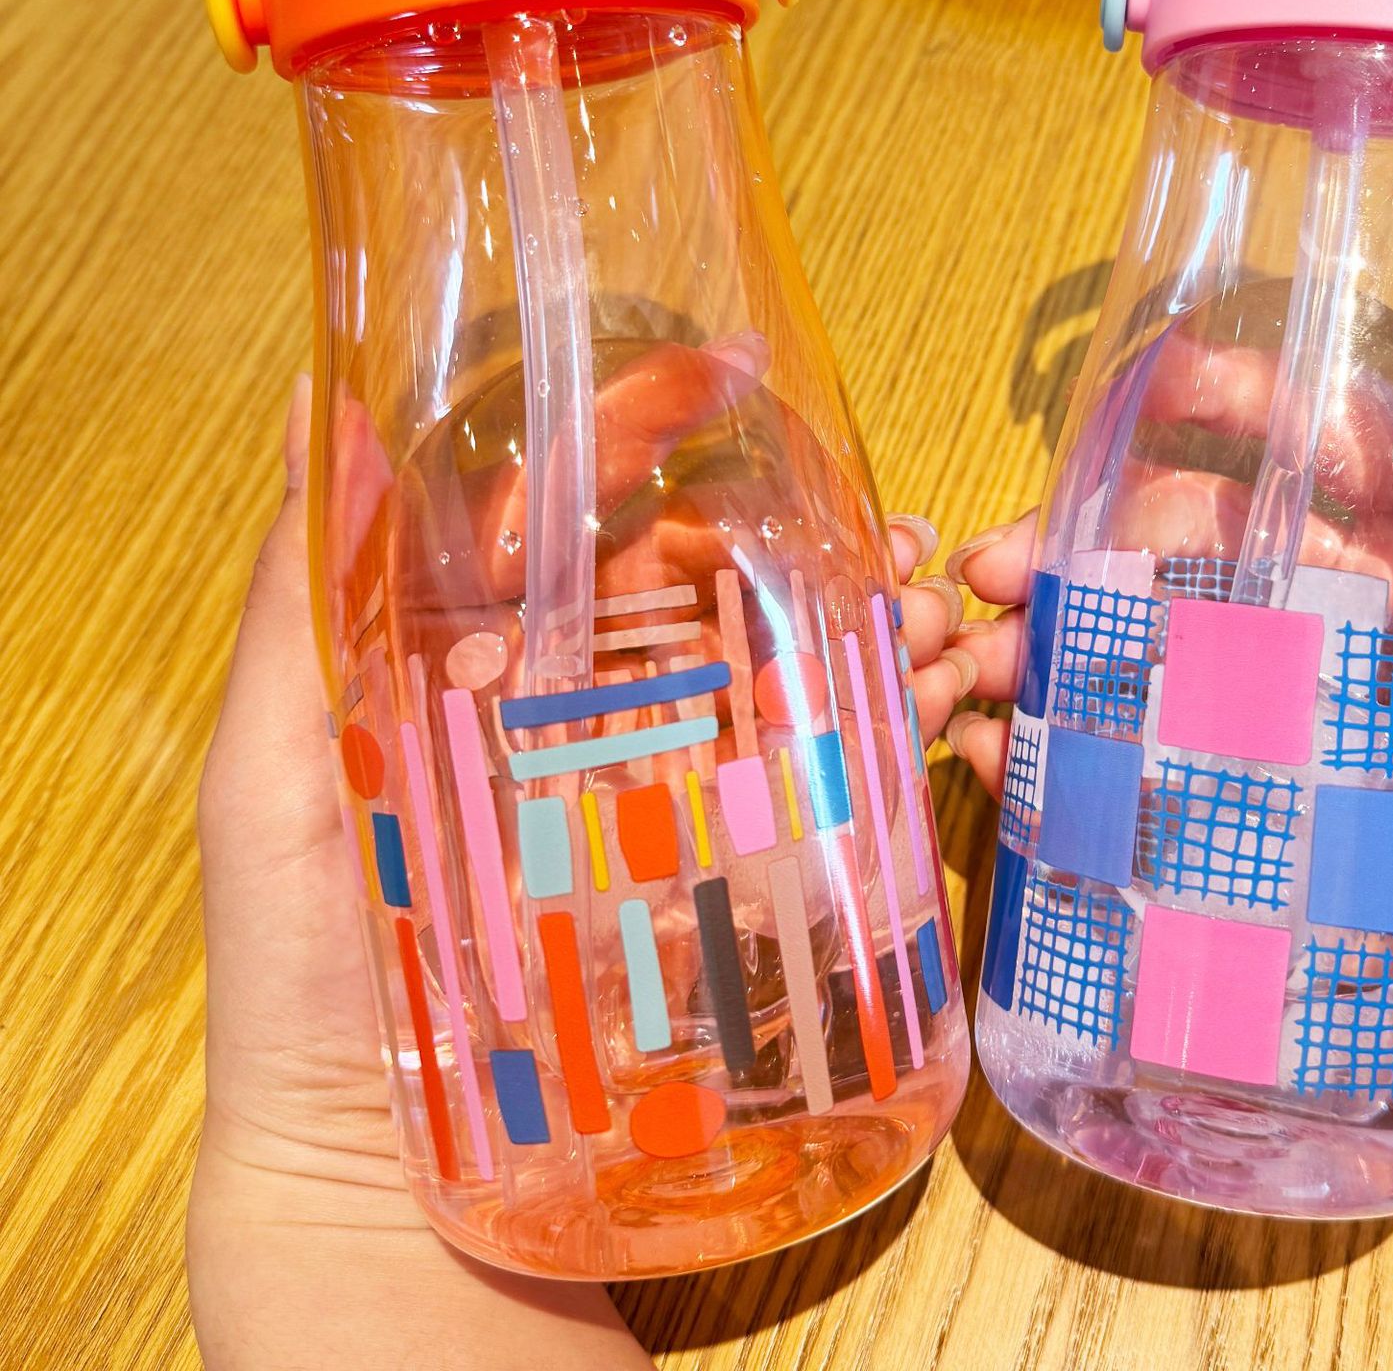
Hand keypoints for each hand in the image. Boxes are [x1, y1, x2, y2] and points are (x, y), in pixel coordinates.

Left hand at [188, 377, 972, 1369]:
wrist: (380, 1186)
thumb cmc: (304, 972)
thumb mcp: (273, 775)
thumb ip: (301, 602)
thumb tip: (309, 401)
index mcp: (495, 659)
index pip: (594, 521)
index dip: (666, 441)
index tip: (736, 380)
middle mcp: (593, 712)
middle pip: (723, 587)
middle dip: (818, 538)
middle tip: (897, 527)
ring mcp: (667, 798)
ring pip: (790, 671)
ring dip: (878, 624)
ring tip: (940, 613)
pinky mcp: (726, 887)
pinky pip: (820, 786)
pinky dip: (891, 729)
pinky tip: (944, 698)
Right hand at [936, 442, 1392, 1185]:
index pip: (1300, 468)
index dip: (1224, 415)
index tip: (1152, 387)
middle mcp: (1327, 657)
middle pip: (1178, 566)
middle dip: (1075, 543)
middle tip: (989, 566)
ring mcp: (1274, 760)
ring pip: (1130, 672)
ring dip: (1033, 650)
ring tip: (965, 665)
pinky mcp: (1239, 861)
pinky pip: (1122, 799)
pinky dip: (1042, 767)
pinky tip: (987, 754)